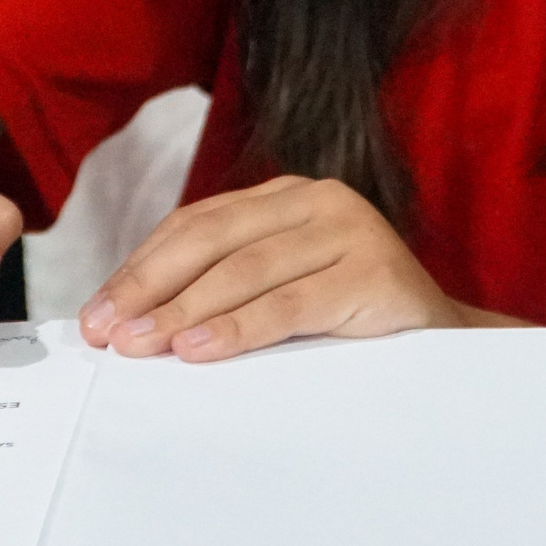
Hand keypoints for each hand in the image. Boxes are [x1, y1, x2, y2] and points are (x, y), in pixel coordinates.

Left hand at [76, 176, 467, 361]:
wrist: (449, 348)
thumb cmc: (350, 323)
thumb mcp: (282, 291)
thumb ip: (223, 287)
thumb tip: (131, 320)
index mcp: (284, 197)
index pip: (195, 225)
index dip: (140, 267)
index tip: (96, 314)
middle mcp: (316, 199)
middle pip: (209, 239)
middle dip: (148, 287)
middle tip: (106, 331)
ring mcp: (349, 229)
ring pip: (245, 270)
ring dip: (182, 310)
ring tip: (140, 345)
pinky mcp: (374, 269)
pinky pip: (289, 302)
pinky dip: (237, 328)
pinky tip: (198, 348)